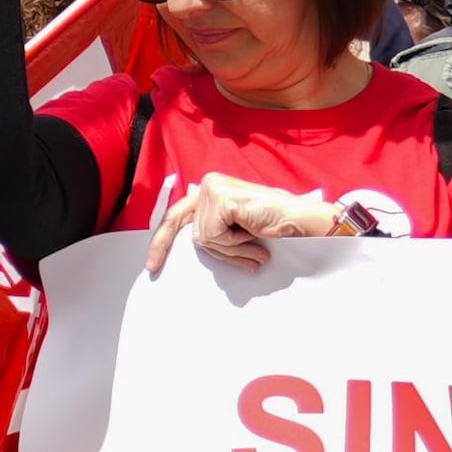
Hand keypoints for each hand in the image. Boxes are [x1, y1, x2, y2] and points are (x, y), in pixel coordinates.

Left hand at [146, 173, 359, 275]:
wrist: (300, 221)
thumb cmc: (272, 227)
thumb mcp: (234, 230)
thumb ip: (213, 230)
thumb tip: (192, 241)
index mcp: (208, 190)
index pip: (176, 216)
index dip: (162, 240)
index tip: (152, 265)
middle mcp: (207, 185)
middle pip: (192, 232)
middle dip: (214, 251)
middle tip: (198, 263)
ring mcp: (213, 190)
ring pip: (204, 238)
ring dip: (231, 249)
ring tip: (255, 243)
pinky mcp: (221, 200)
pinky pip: (215, 237)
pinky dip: (235, 244)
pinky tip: (254, 234)